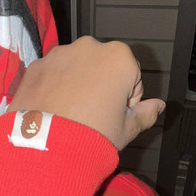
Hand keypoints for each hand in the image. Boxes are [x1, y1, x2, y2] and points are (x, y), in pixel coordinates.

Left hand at [8, 36, 164, 149]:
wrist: (48, 148)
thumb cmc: (91, 135)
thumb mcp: (127, 129)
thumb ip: (146, 113)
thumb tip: (157, 106)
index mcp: (119, 57)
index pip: (132, 76)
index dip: (127, 99)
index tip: (116, 114)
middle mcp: (89, 47)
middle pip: (103, 67)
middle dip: (101, 86)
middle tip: (94, 116)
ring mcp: (60, 54)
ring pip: (76, 68)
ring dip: (77, 85)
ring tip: (72, 115)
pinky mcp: (38, 65)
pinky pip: (52, 74)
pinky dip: (54, 87)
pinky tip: (55, 110)